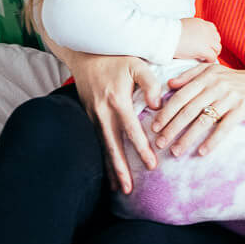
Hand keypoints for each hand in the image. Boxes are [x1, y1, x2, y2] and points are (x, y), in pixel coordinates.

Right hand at [67, 52, 161, 193]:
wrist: (85, 53)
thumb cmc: (116, 57)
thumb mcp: (137, 64)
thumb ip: (150, 84)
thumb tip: (159, 107)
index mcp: (117, 100)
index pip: (131, 131)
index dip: (142, 150)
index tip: (152, 166)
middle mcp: (102, 112)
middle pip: (113, 147)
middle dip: (121, 170)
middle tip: (129, 190)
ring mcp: (93, 116)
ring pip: (102, 148)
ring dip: (110, 169)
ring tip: (119, 188)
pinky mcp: (88, 116)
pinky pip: (96, 141)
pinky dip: (102, 157)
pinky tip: (107, 170)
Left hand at [152, 63, 244, 156]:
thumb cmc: (235, 80)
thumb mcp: (213, 71)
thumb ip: (191, 75)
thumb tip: (169, 84)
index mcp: (207, 76)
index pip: (181, 96)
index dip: (166, 112)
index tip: (154, 127)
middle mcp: (217, 85)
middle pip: (189, 110)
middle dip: (172, 128)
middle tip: (159, 143)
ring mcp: (230, 97)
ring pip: (203, 120)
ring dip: (187, 138)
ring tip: (176, 152)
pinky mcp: (242, 108)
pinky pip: (224, 127)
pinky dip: (212, 141)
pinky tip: (202, 152)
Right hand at [175, 16, 220, 62]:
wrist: (167, 36)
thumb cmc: (171, 32)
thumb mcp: (185, 24)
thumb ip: (192, 28)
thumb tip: (191, 33)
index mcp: (202, 23)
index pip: (212, 30)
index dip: (210, 38)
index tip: (207, 44)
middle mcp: (207, 30)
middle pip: (217, 39)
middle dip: (213, 46)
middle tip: (209, 52)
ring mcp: (207, 40)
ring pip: (217, 48)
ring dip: (214, 53)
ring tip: (207, 58)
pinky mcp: (204, 50)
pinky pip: (212, 57)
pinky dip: (210, 60)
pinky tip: (204, 62)